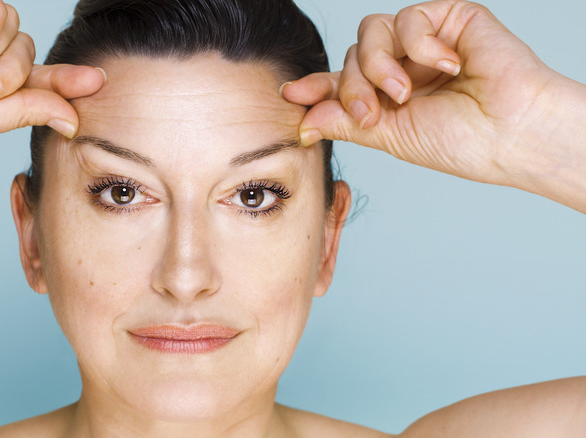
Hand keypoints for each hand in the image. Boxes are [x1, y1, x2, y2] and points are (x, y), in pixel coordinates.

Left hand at [283, 0, 585, 210]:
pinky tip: (447, 66)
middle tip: (372, 113)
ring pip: (370, 33)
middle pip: (350, 58)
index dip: (314, 87)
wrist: (512, 134)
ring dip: (378, 65)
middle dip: (352, 87)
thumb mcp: (391, 136)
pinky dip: (420, 44)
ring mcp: (425, 42)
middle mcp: (403, 66)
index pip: (341, 83)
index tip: (289, 94)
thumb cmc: (462, 141)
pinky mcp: (450, 19)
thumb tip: (303, 120)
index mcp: (388, 97)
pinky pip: (410, 17)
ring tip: (404, 92)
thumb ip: (346, 122)